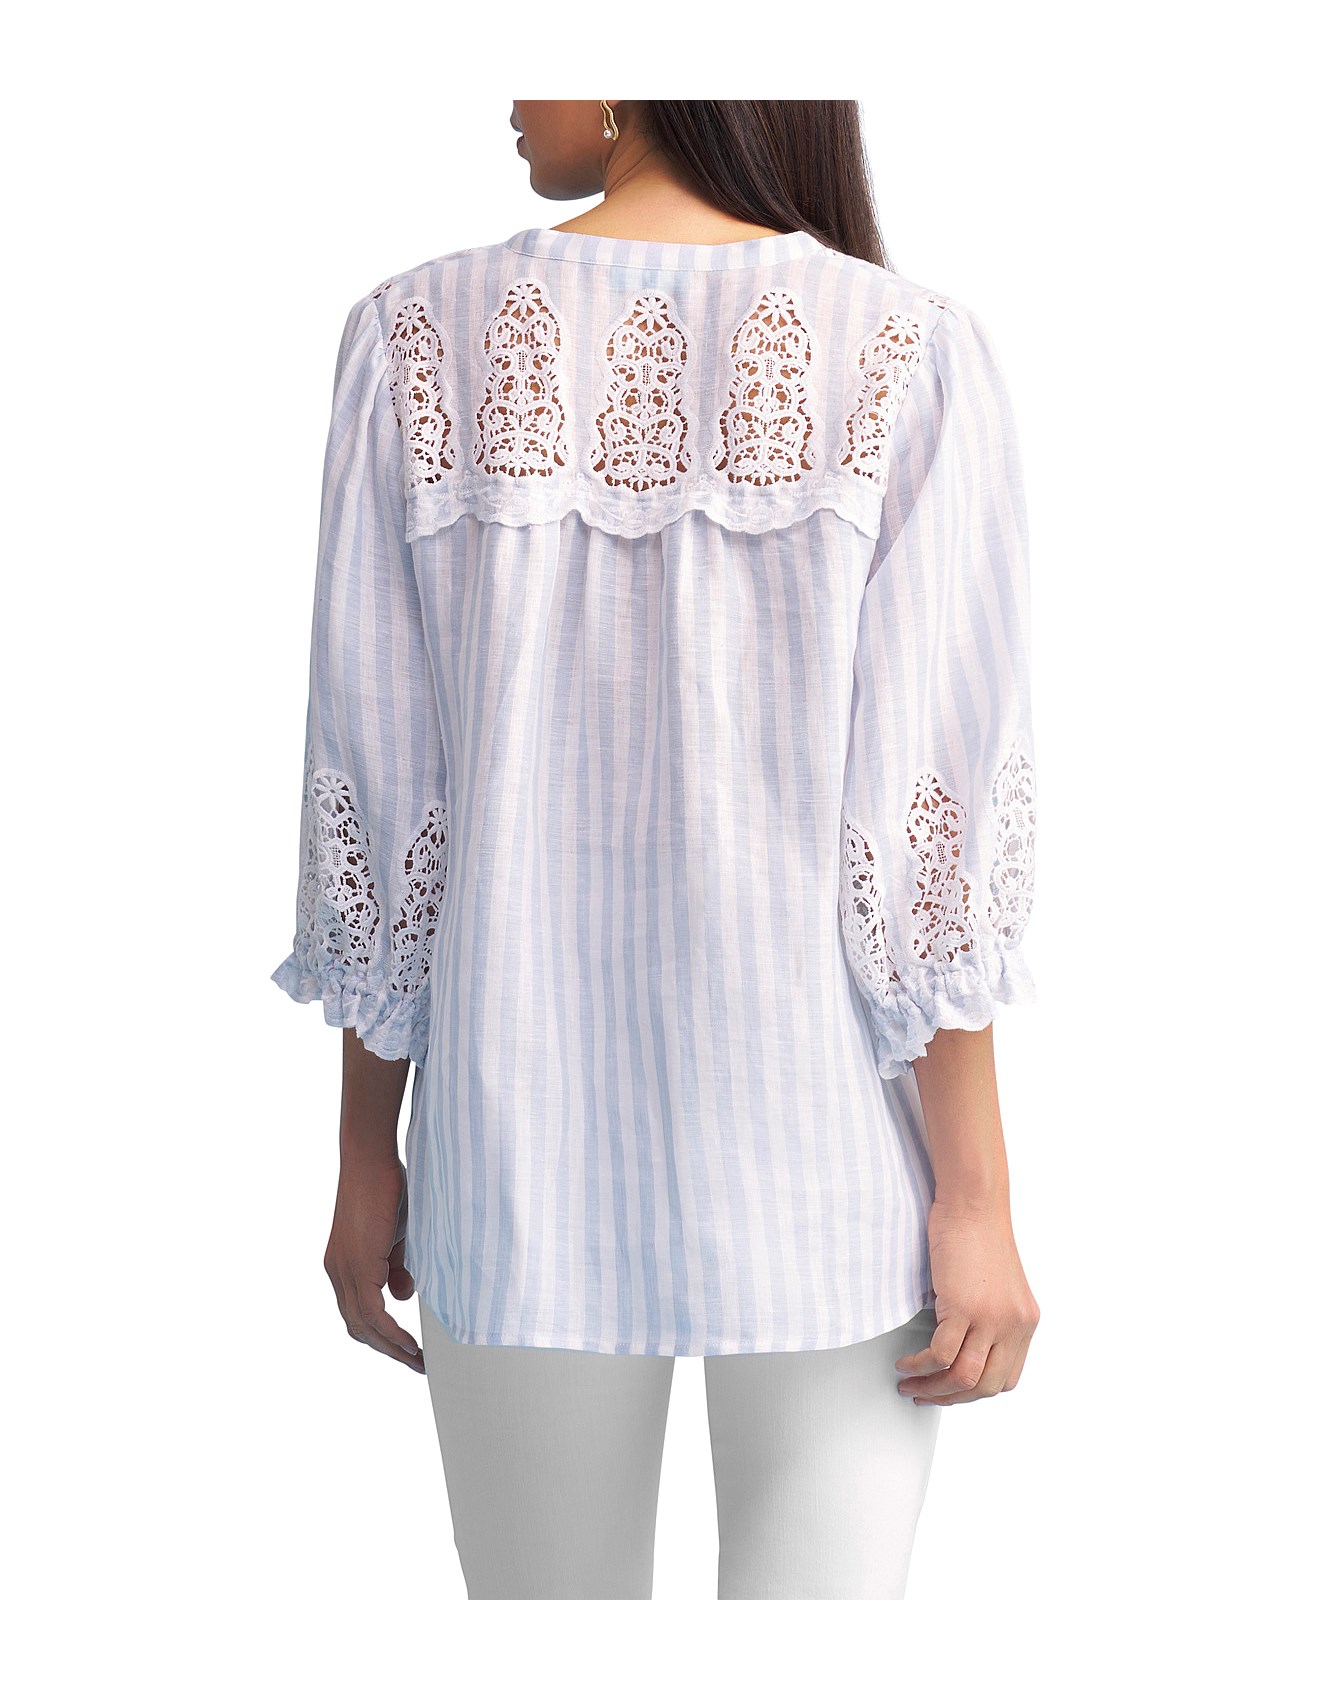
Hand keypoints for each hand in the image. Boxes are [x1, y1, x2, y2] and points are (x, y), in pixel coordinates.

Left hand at [323, 1155, 425, 1372]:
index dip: (382, 1336)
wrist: (371, 1158)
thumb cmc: (386, 1187)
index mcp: (344, 1266)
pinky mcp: (355, 1265)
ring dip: (391, 1348)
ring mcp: (343, 1270)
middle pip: (358, 1328)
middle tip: (416, 1364)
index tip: (407, 1350)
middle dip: (389, 1351)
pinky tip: (409, 1344)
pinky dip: (391, 1333)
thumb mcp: (395, 1236)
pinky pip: (371, 1312)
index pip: (358, 1314)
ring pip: (362, 1325)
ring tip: (417, 1361)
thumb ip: (396, 1267)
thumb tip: (403, 1296)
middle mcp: (338, 1273)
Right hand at [894, 1197, 1038, 1404]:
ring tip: (910, 1384)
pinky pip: (941, 1354)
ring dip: (933, 1388)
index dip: (974, 1393)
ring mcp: (991, 1318)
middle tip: (925, 1396)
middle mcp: (1014, 1325)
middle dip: (950, 1399)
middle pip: (986, 1387)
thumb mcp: (996, 1287)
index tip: (950, 1392)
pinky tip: (907, 1362)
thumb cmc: (978, 1235)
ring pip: (964, 1378)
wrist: (974, 1204)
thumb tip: (964, 1348)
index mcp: (1024, 1322)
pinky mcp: (964, 1307)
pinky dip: (920, 1364)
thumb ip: (990, 1319)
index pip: (1005, 1379)